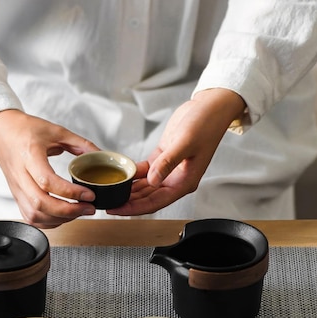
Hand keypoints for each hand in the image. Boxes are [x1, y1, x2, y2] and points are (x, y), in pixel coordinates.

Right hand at [0, 109, 99, 227]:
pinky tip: (62, 216)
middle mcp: (20, 175)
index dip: (70, 192)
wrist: (1, 132)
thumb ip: (79, 143)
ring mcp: (17, 188)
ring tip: (78, 212)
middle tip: (87, 208)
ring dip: (59, 219)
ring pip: (34, 214)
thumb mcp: (55, 131)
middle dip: (68, 211)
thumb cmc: (24, 130)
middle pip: (40, 203)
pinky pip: (30, 217)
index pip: (47, 181)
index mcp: (29, 156)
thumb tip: (99, 154)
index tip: (88, 194)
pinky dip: (48, 222)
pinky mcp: (16, 196)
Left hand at [108, 88, 245, 215]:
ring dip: (128, 189)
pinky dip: (132, 174)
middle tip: (106, 201)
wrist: (210, 108)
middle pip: (147, 197)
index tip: (116, 209)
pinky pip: (144, 171)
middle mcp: (176, 180)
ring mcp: (169, 170)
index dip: (134, 208)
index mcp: (184, 182)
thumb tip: (152, 181)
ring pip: (144, 186)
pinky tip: (118, 175)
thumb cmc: (205, 125)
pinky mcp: (163, 158)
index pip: (155, 202)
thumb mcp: (185, 143)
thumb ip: (168, 163)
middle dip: (127, 201)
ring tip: (109, 192)